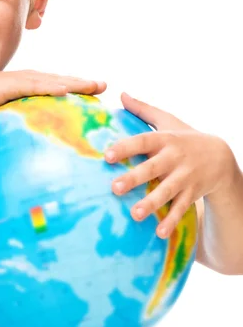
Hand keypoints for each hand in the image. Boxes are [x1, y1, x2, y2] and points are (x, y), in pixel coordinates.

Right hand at [0, 70, 106, 131]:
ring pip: (48, 80)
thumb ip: (15, 136)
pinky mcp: (5, 85)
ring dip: (72, 81)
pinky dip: (49, 86)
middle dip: (79, 81)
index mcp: (18, 91)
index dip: (70, 88)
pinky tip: (67, 90)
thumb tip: (26, 157)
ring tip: (94, 85)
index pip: (49, 88)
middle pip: (54, 80)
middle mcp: (17, 82)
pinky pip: (31, 85)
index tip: (91, 95)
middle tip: (103, 85)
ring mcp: (11, 81)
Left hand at [104, 92, 233, 238]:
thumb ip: (143, 110)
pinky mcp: (192, 194)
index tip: (107, 155)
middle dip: (135, 178)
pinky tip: (158, 233)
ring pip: (167, 192)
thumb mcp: (167, 121)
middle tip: (114, 188)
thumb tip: (120, 93)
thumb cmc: (184, 137)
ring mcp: (185, 178)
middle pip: (153, 168)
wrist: (220, 157)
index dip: (125, 147)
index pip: (143, 141)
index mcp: (165, 140)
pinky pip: (182, 209)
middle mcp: (175, 158)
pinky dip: (171, 221)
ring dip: (152, 203)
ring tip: (134, 214)